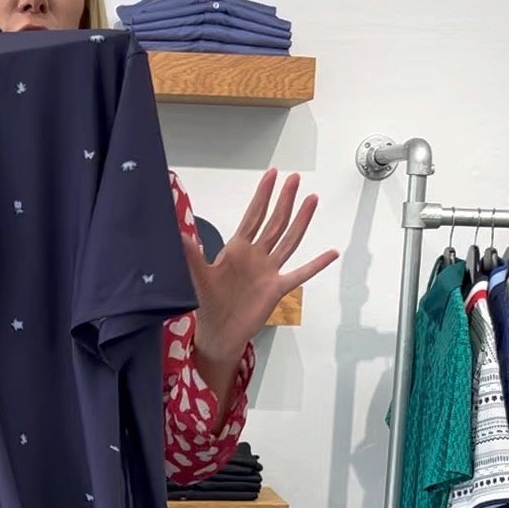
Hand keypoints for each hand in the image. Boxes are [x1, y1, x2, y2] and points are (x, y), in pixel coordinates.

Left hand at [186, 170, 336, 368]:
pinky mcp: (277, 289)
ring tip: (312, 200)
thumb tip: (177, 234)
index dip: (263, 195)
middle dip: (284, 200)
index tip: (272, 174)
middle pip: (275, 222)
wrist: (219, 332)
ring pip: (289, 241)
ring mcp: (269, 271)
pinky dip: (316, 264)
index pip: (253, 215)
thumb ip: (190, 254)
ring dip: (301, 221)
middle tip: (295, 178)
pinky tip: (331, 253)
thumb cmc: (207, 304)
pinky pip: (300, 274)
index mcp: (237, 249)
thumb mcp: (197, 276)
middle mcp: (256, 256)